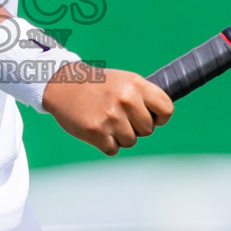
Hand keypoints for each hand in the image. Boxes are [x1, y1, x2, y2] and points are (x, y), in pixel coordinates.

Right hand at [41, 66, 173, 155]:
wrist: (63, 84)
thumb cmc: (97, 85)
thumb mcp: (124, 81)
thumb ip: (143, 96)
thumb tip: (162, 117)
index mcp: (136, 85)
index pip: (166, 109)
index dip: (159, 117)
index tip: (150, 117)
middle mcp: (126, 100)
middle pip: (148, 130)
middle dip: (136, 128)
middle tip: (119, 117)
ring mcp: (112, 117)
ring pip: (131, 141)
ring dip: (119, 136)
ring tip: (106, 121)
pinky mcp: (97, 132)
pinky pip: (113, 149)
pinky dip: (105, 144)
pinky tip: (97, 129)